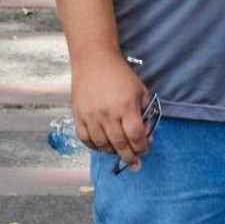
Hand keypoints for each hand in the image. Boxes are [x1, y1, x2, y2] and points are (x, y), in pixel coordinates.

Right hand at [71, 51, 150, 171]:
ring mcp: (91, 116)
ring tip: (120, 152)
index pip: (136, 136)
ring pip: (103, 146)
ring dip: (113, 152)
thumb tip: (146, 134)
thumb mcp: (139, 89)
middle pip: (120, 145)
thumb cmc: (120, 74)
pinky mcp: (78, 116)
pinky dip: (95, 147)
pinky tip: (103, 145)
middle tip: (135, 164)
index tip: (145, 150)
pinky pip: (86, 140)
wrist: (94, 60)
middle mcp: (108, 114)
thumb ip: (144, 111)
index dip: (142, 147)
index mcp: (126, 106)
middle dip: (130, 157)